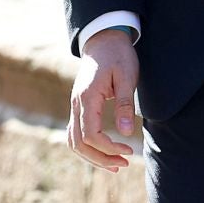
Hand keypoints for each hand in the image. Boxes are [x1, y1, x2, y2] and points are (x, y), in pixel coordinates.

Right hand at [68, 28, 138, 172]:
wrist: (103, 39)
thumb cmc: (118, 55)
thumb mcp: (126, 77)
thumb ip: (124, 104)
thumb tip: (126, 132)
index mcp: (87, 98)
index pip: (91, 135)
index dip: (109, 148)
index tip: (130, 151)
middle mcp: (76, 104)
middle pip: (78, 143)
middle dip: (100, 159)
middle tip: (124, 164)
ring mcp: (75, 105)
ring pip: (74, 141)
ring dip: (92, 156)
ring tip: (115, 164)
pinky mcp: (79, 106)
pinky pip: (76, 133)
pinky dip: (87, 147)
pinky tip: (104, 151)